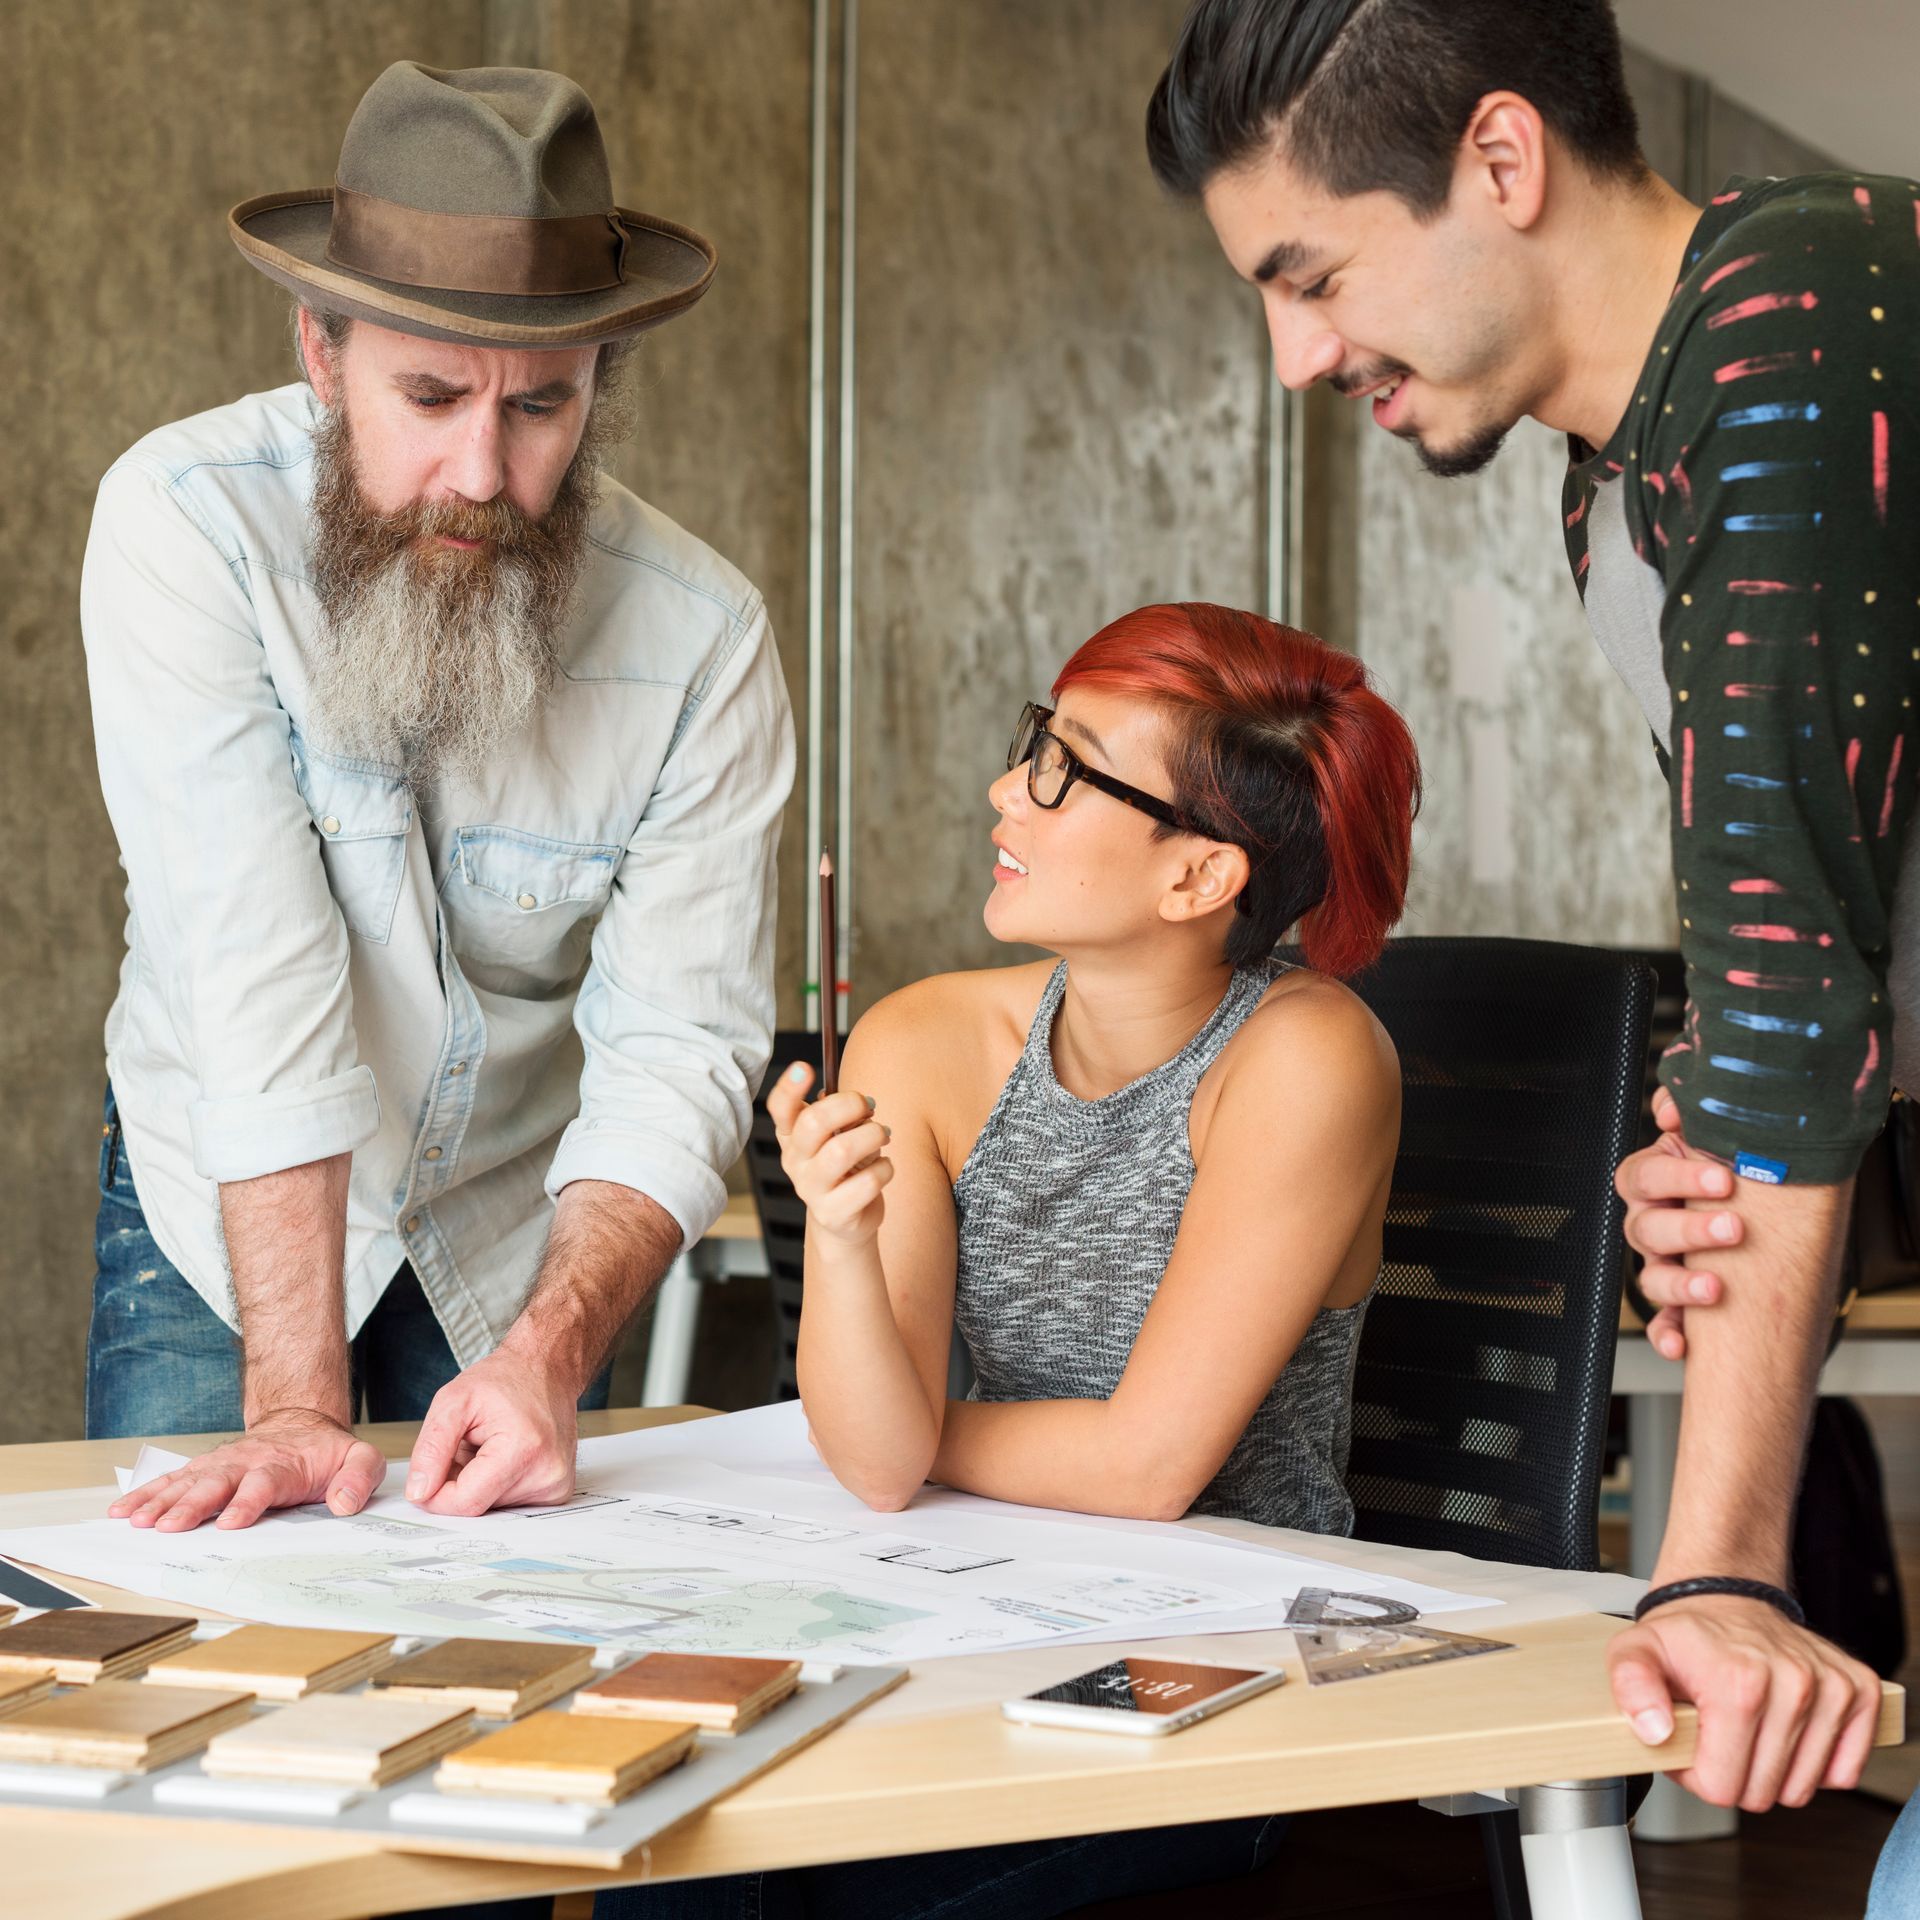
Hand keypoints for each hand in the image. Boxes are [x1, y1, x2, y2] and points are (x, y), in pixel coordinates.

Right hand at [105, 1408, 384, 1531]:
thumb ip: (359, 1478)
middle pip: (216, 1483)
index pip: (263, 1483)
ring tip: (137, 1521)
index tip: (231, 1522)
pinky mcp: (204, 1469)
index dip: (247, 1502)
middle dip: (192, 1505)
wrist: (301, 1425)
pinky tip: (123, 1509)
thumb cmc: (326, 1453)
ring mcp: (221, 1465)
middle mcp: (245, 1463)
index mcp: (282, 1465)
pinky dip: (146, 1494)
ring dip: (161, 1501)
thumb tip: (344, 1503)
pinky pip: (171, 1480)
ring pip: (188, 1482)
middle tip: (169, 1526)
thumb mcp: (359, 1458)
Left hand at [404, 1345, 577, 1516]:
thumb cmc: (506, 1379)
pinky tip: (506, 1457)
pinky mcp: (558, 1491)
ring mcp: (556, 1485)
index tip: (430, 1474)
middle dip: (460, 1483)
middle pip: (479, 1508)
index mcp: (523, 1449)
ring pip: (493, 1507)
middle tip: (468, 1447)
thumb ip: (430, 1449)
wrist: (546, 1369)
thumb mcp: (454, 1401)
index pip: (465, 1502)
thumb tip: (419, 1492)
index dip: (436, 1494)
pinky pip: (511, 1504)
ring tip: (491, 1447)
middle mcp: (547, 1473)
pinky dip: (498, 1485)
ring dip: (480, 1483)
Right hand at [766, 1061, 893, 1245]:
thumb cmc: (845, 1166)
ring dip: (873, 1135)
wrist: (846, 1219)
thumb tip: (855, 1101)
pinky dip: (885, 1168)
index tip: (805, 1067)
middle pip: (813, 1122)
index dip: (789, 1086)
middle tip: (870, 1107)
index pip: (779, 1108)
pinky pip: (867, 1181)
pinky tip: (884, 1167)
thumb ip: (841, 1115)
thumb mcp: (838, 1135)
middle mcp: (795, 1161)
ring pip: (842, 1151)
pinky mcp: (833, 1213)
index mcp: (792, 1136)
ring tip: (884, 1135)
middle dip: (850, 1105)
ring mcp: (811, 1189)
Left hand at [1608, 1594, 1881, 1808]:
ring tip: (1748, 1728)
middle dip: (1733, 1773)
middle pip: (1765, 1793)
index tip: (1691, 1739)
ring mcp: (1832, 1687)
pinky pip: (1844, 1772)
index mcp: (1739, 1682)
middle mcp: (1795, 1683)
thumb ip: (1631, 1688)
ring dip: (1773, 1770)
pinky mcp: (1860, 1690)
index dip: (1697, 1773)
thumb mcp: (1635, 1652)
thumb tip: (1655, 1731)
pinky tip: (1787, 1731)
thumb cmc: (1687, 1636)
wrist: (1728, 1597)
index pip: (1723, 1787)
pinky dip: (1814, 1765)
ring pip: (1804, 1789)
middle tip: (1717, 1732)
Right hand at [1616, 1087, 1738, 1359]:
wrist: (1775, 1224)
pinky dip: (1668, 1335)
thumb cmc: (1742, 1176)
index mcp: (1658, 1183)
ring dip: (1680, 1284)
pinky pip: (1660, 1324)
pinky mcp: (1679, 1306)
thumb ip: (1696, 1111)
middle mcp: (1655, 1225)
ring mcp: (1664, 1266)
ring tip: (1716, 1287)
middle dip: (1689, 1229)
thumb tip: (1673, 1104)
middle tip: (1733, 1228)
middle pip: (1643, 1228)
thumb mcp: (1721, 1137)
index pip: (1642, 1176)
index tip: (1725, 1180)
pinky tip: (1683, 1344)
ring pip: (1650, 1277)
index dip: (1677, 1179)